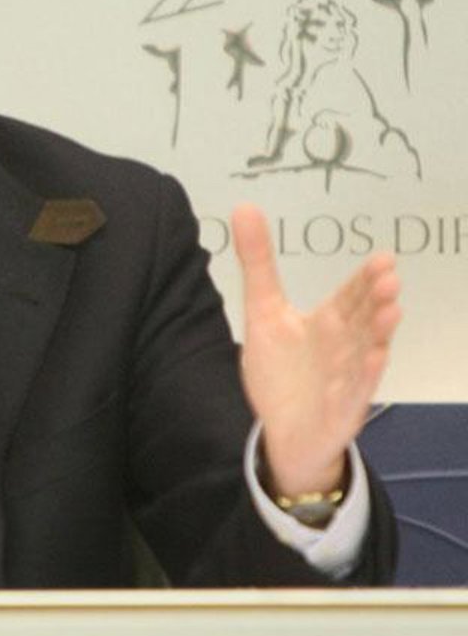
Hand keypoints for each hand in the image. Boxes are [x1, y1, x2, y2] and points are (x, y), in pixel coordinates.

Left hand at [232, 203, 401, 498]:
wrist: (282, 429)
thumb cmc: (281, 367)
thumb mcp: (263, 310)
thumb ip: (258, 261)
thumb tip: (244, 206)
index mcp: (328, 324)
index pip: (350, 297)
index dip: (365, 280)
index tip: (384, 259)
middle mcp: (342, 349)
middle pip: (362, 322)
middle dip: (376, 302)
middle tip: (390, 280)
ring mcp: (344, 381)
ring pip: (364, 355)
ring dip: (377, 336)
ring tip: (391, 313)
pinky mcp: (338, 412)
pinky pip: (352, 395)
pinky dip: (360, 380)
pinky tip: (371, 362)